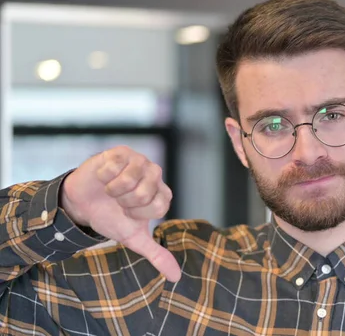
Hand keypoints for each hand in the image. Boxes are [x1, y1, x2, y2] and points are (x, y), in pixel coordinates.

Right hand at [61, 145, 180, 281]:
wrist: (83, 203)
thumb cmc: (111, 217)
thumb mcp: (134, 238)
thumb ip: (156, 254)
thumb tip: (176, 277)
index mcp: (162, 194)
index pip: (159, 206)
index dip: (138, 213)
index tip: (129, 213)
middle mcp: (156, 174)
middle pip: (144, 193)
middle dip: (124, 202)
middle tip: (118, 200)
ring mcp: (140, 160)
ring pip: (128, 180)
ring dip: (113, 189)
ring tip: (111, 189)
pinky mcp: (122, 151)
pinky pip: (113, 167)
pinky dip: (103, 177)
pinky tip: (103, 177)